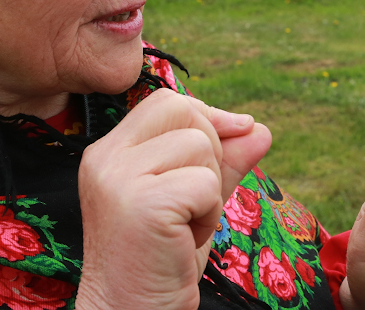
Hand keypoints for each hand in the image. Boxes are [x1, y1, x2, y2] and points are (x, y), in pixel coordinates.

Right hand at [75, 89, 270, 309]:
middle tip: (193, 204)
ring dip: (211, 191)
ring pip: (201, 146)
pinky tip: (185, 239)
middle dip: (211, 153)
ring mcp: (119, 179)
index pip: (166, 102)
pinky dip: (210, 213)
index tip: (232, 140)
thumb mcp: (193, 203)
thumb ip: (223, 163)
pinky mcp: (144, 204)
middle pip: (185, 111)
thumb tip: (259, 128)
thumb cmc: (159, 261)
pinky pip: (206, 183)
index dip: (207, 116)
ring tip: (185, 226)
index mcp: (108, 152)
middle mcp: (106, 158)